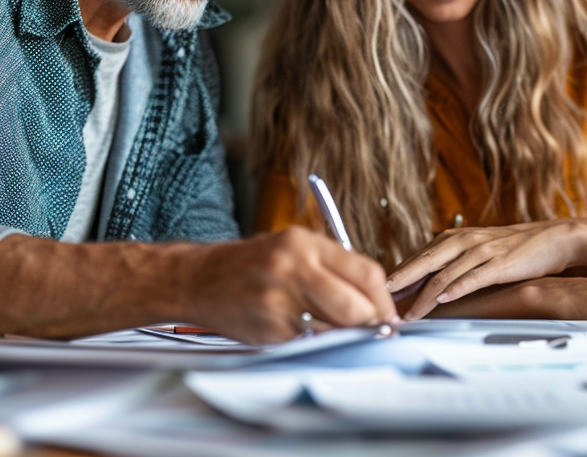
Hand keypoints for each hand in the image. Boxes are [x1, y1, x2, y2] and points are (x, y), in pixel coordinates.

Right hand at [180, 227, 398, 343]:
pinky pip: (307, 341)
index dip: (384, 299)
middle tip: (376, 332)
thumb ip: (332, 268)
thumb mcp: (293, 248)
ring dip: (345, 335)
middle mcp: (292, 269)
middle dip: (371, 323)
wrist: (197, 279)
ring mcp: (278, 301)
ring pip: (334, 328)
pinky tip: (303, 332)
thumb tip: (375, 300)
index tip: (389, 315)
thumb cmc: (253, 264)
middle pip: (354, 305)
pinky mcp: (268, 329)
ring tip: (344, 333)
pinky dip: (314, 341)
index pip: (366, 272)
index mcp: (304, 243)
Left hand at [388, 220, 586, 319]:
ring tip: (409, 313)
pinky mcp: (500, 263)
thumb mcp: (478, 250)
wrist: (552, 238)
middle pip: (425, 262)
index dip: (399, 274)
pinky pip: (473, 277)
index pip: (420, 256)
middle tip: (381, 297)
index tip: (380, 290)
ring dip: (424, 296)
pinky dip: (456, 288)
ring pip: (445, 274)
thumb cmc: (514, 248)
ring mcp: (482, 251)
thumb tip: (427, 281)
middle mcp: (465, 241)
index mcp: (456, 237)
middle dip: (401, 281)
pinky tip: (442, 298)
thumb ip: (454, 261)